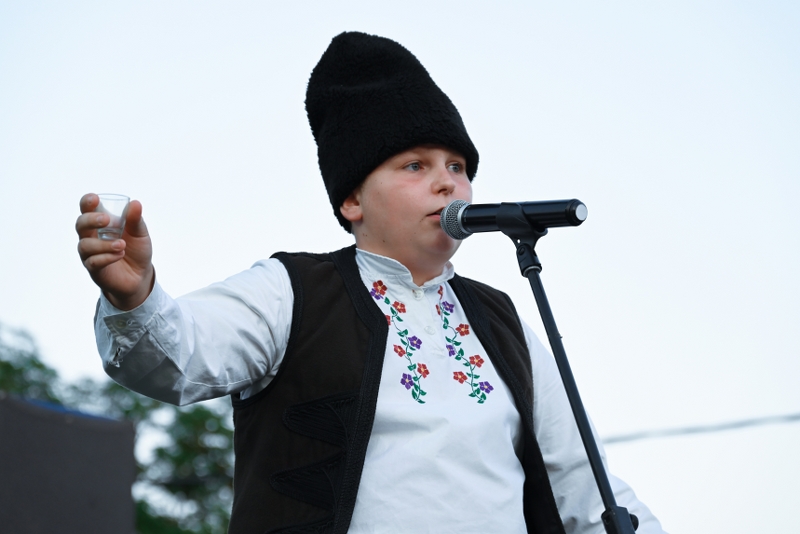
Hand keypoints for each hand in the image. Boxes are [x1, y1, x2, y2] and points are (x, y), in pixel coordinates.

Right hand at [76, 193, 154, 309]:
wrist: (140, 276)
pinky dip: (106, 257)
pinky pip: (93, 262)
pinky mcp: (94, 269)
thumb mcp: (140, 234)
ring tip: (122, 244)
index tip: (94, 198)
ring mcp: (90, 254)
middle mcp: (90, 237)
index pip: (86, 209)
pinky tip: (119, 254)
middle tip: (106, 220)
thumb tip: (135, 203)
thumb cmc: (136, 250)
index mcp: (100, 224)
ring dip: (103, 244)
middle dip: (90, 220)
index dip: (87, 202)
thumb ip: (136, 220)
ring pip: (85, 245)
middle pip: (80, 225)